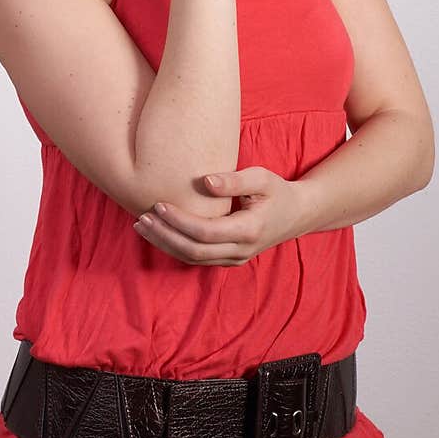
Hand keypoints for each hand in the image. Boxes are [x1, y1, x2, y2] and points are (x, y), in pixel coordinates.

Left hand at [132, 167, 305, 264]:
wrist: (297, 215)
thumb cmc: (277, 191)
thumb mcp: (262, 178)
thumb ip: (234, 180)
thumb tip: (204, 181)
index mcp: (249, 230)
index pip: (205, 232)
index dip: (179, 220)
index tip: (158, 204)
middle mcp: (241, 250)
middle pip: (194, 251)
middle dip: (165, 235)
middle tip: (142, 218)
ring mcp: (235, 259)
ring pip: (193, 259)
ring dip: (165, 244)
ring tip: (142, 226)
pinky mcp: (228, 259)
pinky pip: (197, 259)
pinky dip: (175, 247)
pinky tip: (159, 233)